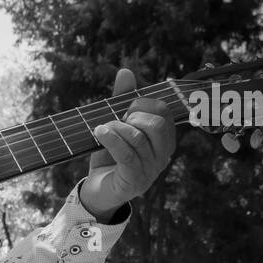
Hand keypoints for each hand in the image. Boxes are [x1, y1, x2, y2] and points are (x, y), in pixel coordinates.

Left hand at [79, 67, 176, 220]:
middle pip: (158, 125)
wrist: (96, 192)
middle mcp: (162, 156)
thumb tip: (125, 71)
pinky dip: (111, 139)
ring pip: (138, 139)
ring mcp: (150, 171)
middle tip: (116, 120)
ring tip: (100, 129)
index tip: (125, 109)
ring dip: (116, 128)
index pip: (165, 113)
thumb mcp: (116, 125)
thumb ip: (121, 100)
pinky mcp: (133, 182)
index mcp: (163, 140)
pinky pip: (126, 155)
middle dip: (134, 116)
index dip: (144, 104)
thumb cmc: (109, 157)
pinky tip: (99, 133)